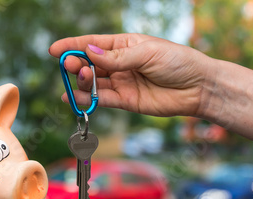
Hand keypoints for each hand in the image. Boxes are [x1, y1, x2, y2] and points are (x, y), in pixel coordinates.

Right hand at [49, 33, 216, 117]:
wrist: (197, 88)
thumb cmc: (177, 62)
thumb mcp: (147, 53)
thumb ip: (117, 57)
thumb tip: (89, 52)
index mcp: (124, 45)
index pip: (93, 44)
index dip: (73, 46)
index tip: (54, 50)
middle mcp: (119, 63)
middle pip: (89, 64)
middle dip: (76, 64)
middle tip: (68, 66)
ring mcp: (120, 82)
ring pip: (92, 82)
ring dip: (81, 82)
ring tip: (76, 80)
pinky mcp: (124, 100)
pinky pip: (100, 99)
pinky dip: (86, 99)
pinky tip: (73, 98)